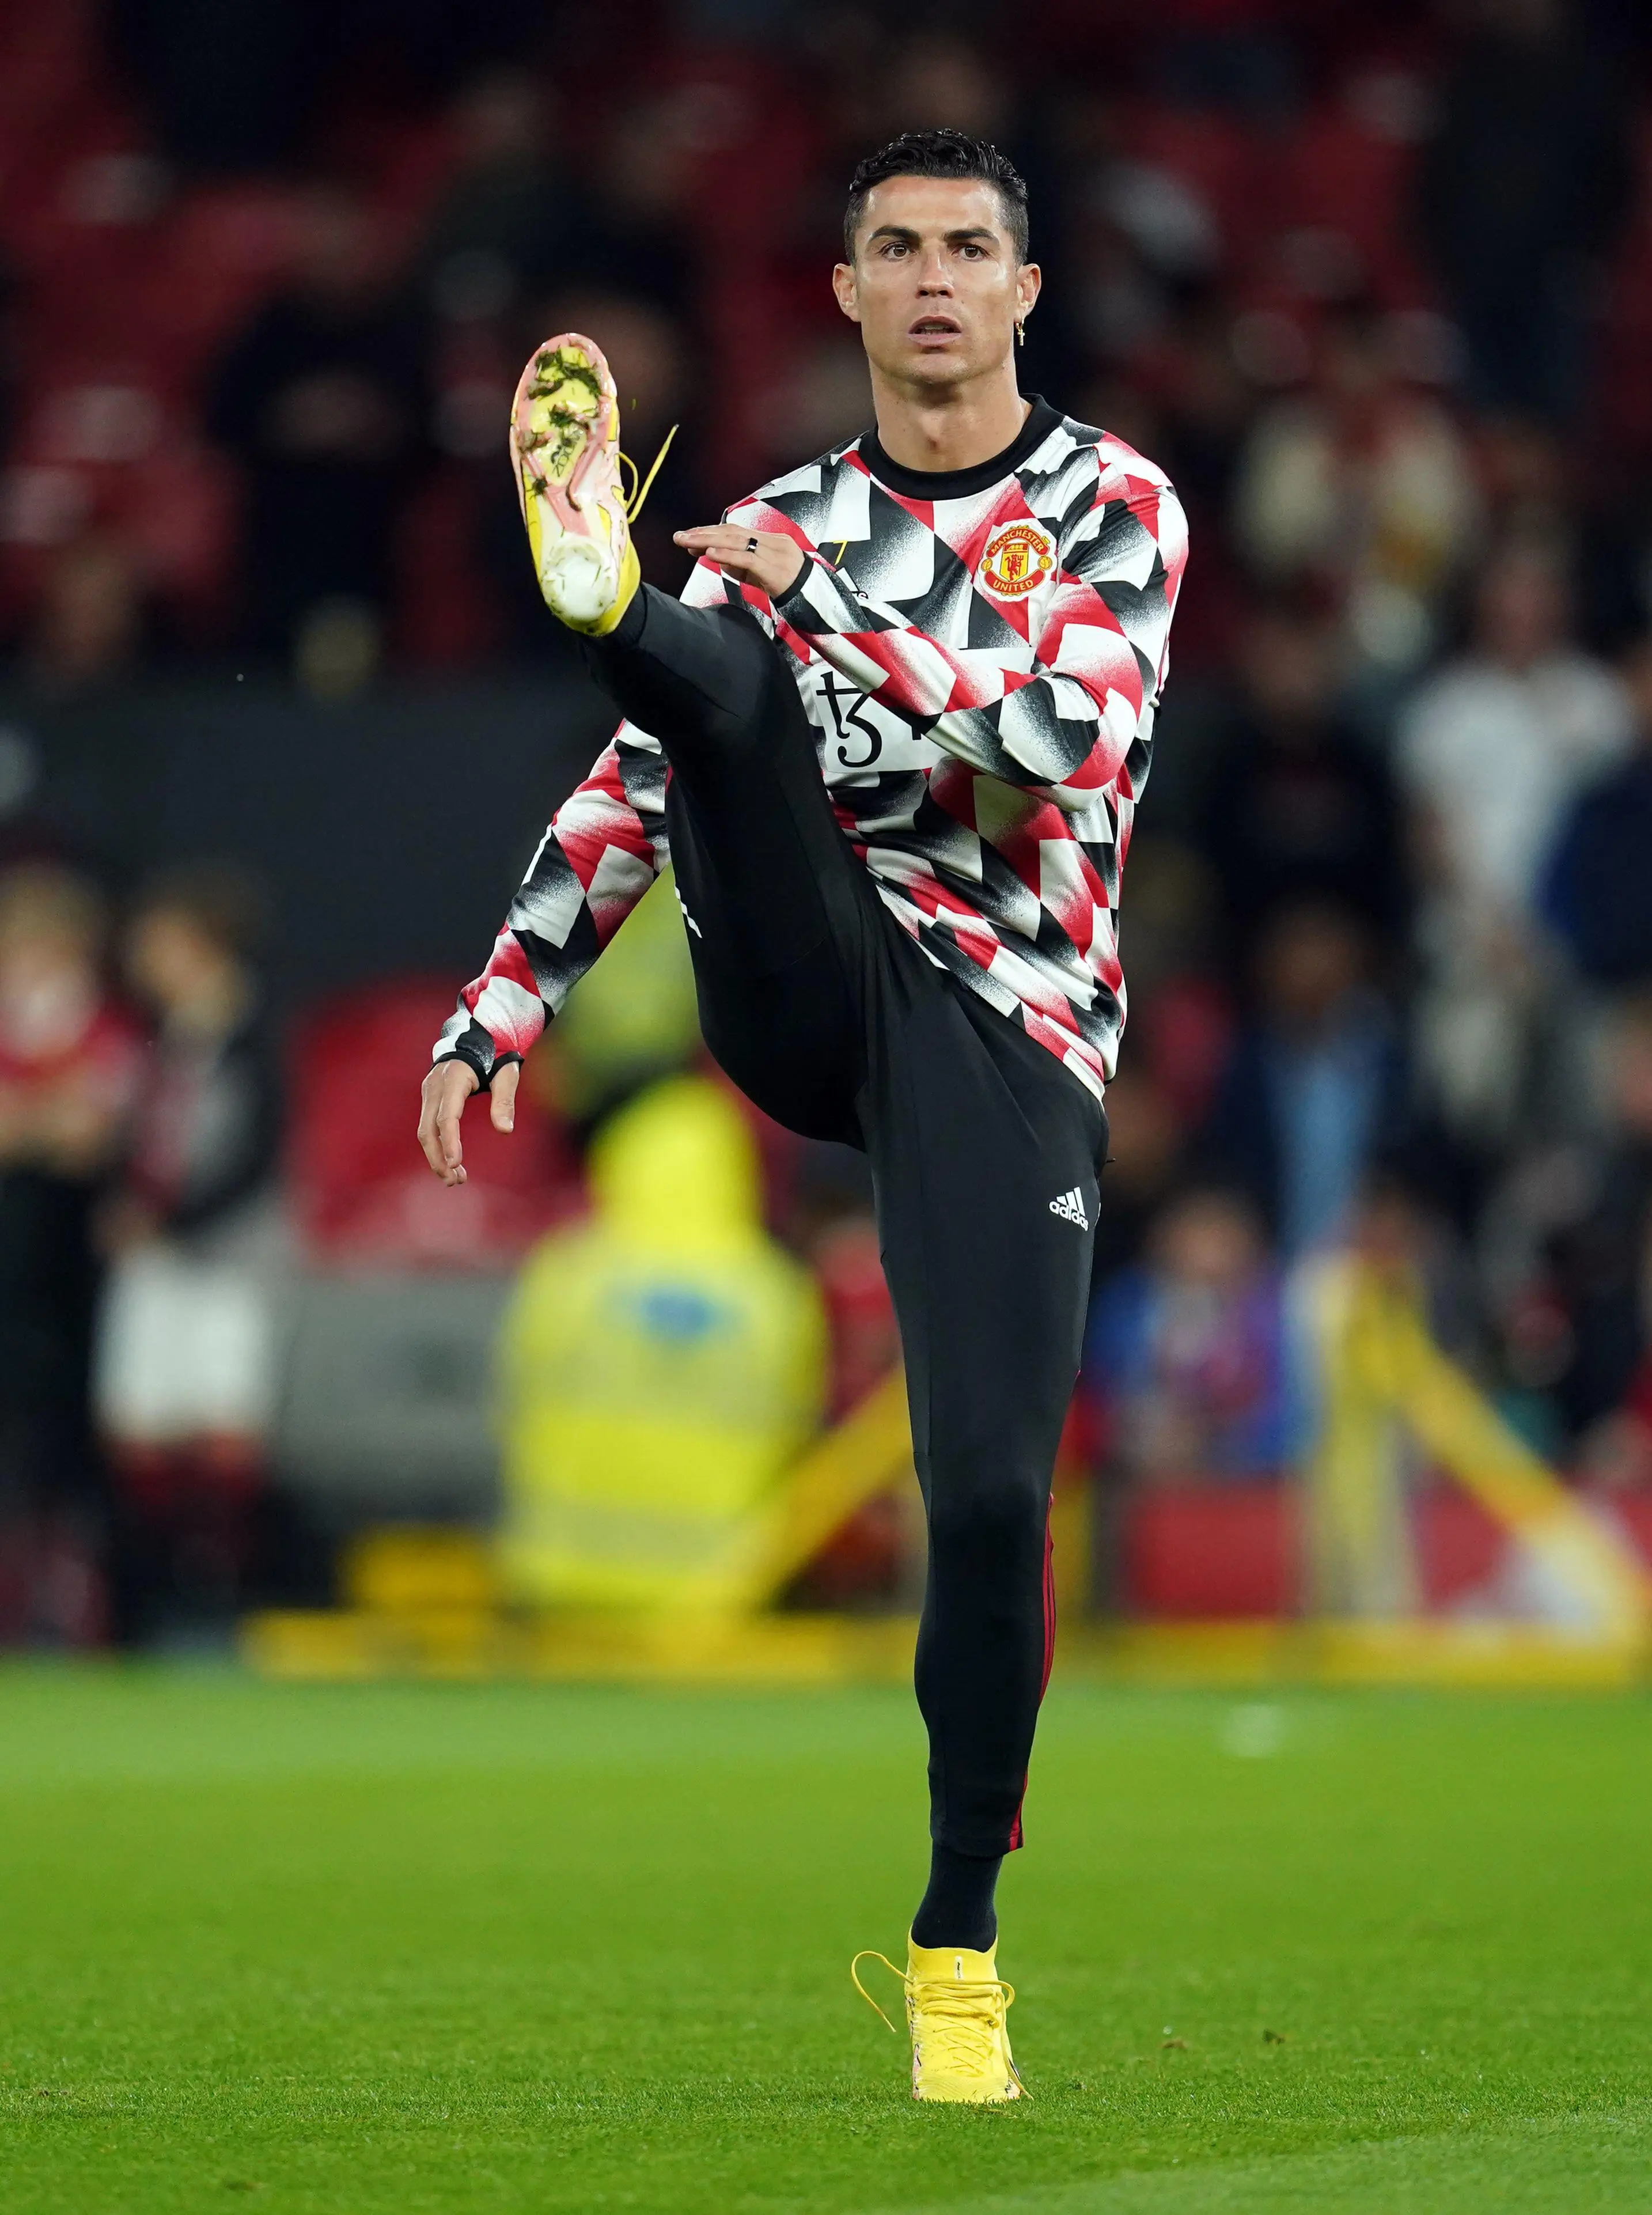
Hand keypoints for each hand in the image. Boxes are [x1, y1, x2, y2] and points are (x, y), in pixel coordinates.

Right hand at [417, 1057, 519, 1186]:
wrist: (477, 1034)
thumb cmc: (496, 1054)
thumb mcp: (507, 1073)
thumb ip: (504, 1101)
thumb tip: (505, 1130)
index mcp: (455, 1077)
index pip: (447, 1116)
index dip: (449, 1141)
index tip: (456, 1164)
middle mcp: (435, 1085)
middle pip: (427, 1129)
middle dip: (438, 1158)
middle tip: (455, 1182)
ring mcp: (429, 1091)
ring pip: (424, 1130)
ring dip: (436, 1157)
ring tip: (455, 1179)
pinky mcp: (429, 1097)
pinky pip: (428, 1125)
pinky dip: (437, 1146)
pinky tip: (450, 1162)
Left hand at [672, 525, 807, 599]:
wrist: (817, 602)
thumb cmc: (789, 588)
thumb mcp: (761, 574)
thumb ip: (740, 564)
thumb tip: (712, 555)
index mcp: (770, 540)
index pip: (735, 531)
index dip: (710, 532)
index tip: (688, 536)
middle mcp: (773, 542)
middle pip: (732, 532)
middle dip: (703, 534)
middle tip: (679, 537)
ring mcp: (775, 554)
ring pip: (737, 542)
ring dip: (708, 541)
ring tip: (687, 543)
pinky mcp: (775, 570)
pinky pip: (747, 559)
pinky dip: (727, 555)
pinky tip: (710, 554)